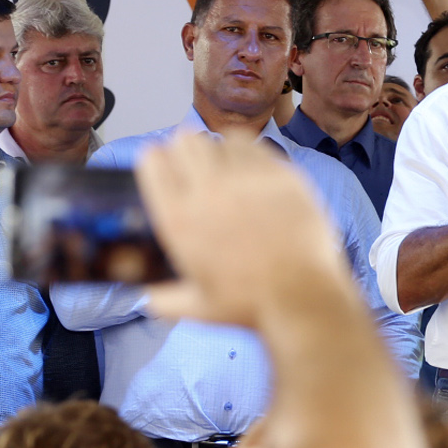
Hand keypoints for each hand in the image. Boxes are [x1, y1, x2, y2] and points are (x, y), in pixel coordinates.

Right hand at [136, 136, 349, 328]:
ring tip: (226, 170)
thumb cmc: (250, 306)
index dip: (157, 160)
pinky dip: (248, 153)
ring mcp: (247, 180)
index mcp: (180, 219)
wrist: (301, 299)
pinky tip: (252, 171)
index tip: (166, 168)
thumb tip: (146, 298)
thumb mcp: (198, 307)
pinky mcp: (280, 176)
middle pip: (185, 140)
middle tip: (196, 166)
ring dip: (218, 151)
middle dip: (186, 149)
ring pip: (220, 140)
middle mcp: (208, 192)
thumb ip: (164, 299)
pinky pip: (255, 146)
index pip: (152, 160)